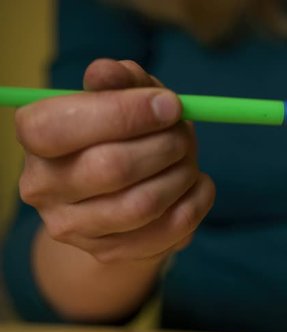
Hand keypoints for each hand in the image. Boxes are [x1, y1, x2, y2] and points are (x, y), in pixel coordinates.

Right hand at [16, 59, 215, 263]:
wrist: (120, 193)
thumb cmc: (124, 132)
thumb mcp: (125, 97)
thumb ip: (121, 81)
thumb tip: (108, 71)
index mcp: (36, 136)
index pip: (61, 126)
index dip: (124, 113)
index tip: (170, 105)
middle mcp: (42, 186)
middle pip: (112, 167)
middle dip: (166, 145)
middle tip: (185, 134)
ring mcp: (73, 226)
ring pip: (143, 205)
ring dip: (182, 175)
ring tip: (189, 160)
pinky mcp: (108, 252)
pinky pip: (168, 230)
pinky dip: (196, 201)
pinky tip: (197, 184)